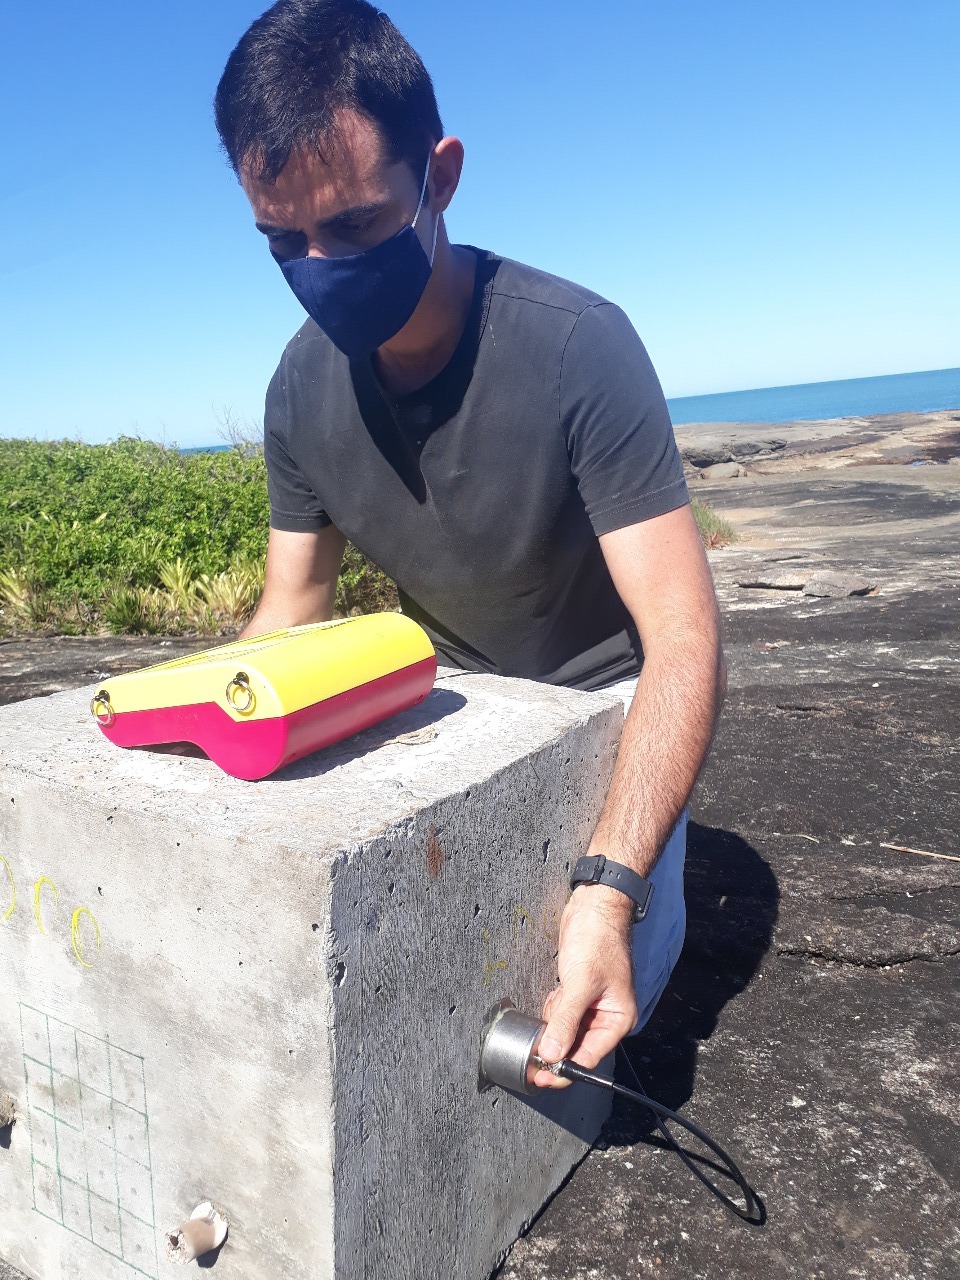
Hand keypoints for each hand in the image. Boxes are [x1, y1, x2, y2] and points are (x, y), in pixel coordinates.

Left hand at [533, 884, 637, 1089]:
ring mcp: (591, 1004)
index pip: (588, 1057)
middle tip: (530, 1053)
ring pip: (566, 1031)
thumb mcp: (580, 984)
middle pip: (576, 1047)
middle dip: (555, 1047)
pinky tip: (555, 993)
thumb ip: (565, 1021)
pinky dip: (553, 1010)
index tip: (540, 1077)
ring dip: (552, 1026)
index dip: (563, 1069)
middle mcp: (606, 1016)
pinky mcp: (578, 992)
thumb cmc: (598, 940)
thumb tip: (550, 1054)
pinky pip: (562, 1013)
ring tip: (553, 1004)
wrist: (594, 906)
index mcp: (617, 1019)